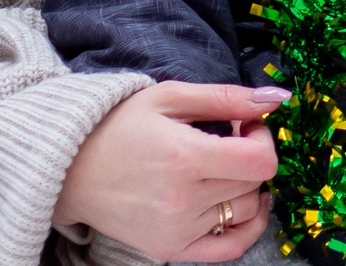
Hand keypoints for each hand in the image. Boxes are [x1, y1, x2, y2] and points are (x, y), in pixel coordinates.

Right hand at [53, 81, 286, 261]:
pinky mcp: (169, 249)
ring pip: (245, 211)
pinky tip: (243, 205)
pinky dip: (247, 228)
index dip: (263, 138)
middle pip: (253, 184)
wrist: (69, 168)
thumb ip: (226, 97)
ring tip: (223, 166)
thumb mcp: (170, 96)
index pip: (260, 162)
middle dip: (251, 155)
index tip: (245, 124)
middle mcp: (183, 200)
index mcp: (185, 158)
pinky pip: (230, 249)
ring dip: (246, 186)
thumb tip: (277, 98)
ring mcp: (177, 230)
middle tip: (231, 137)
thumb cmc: (117, 126)